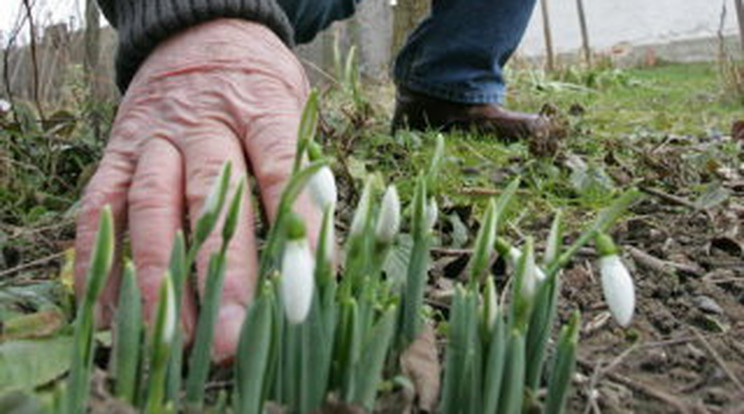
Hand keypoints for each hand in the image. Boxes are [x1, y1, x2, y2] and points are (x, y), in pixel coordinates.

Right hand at [74, 19, 318, 361]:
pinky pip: (101, 205)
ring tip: (170, 337)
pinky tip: (107, 305)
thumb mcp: (295, 108)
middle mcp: (204, 125)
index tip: (309, 287)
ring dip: (158, 278)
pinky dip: (100, 257)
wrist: (200, 30)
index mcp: (260, 111)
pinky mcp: (118, 150)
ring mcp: (155, 138)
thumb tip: (321, 254)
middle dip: (221, 275)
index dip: (297, 230)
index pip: (282, 172)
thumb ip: (304, 171)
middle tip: (230, 337)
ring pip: (150, 208)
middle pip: (212, 201)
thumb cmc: (259, 82)